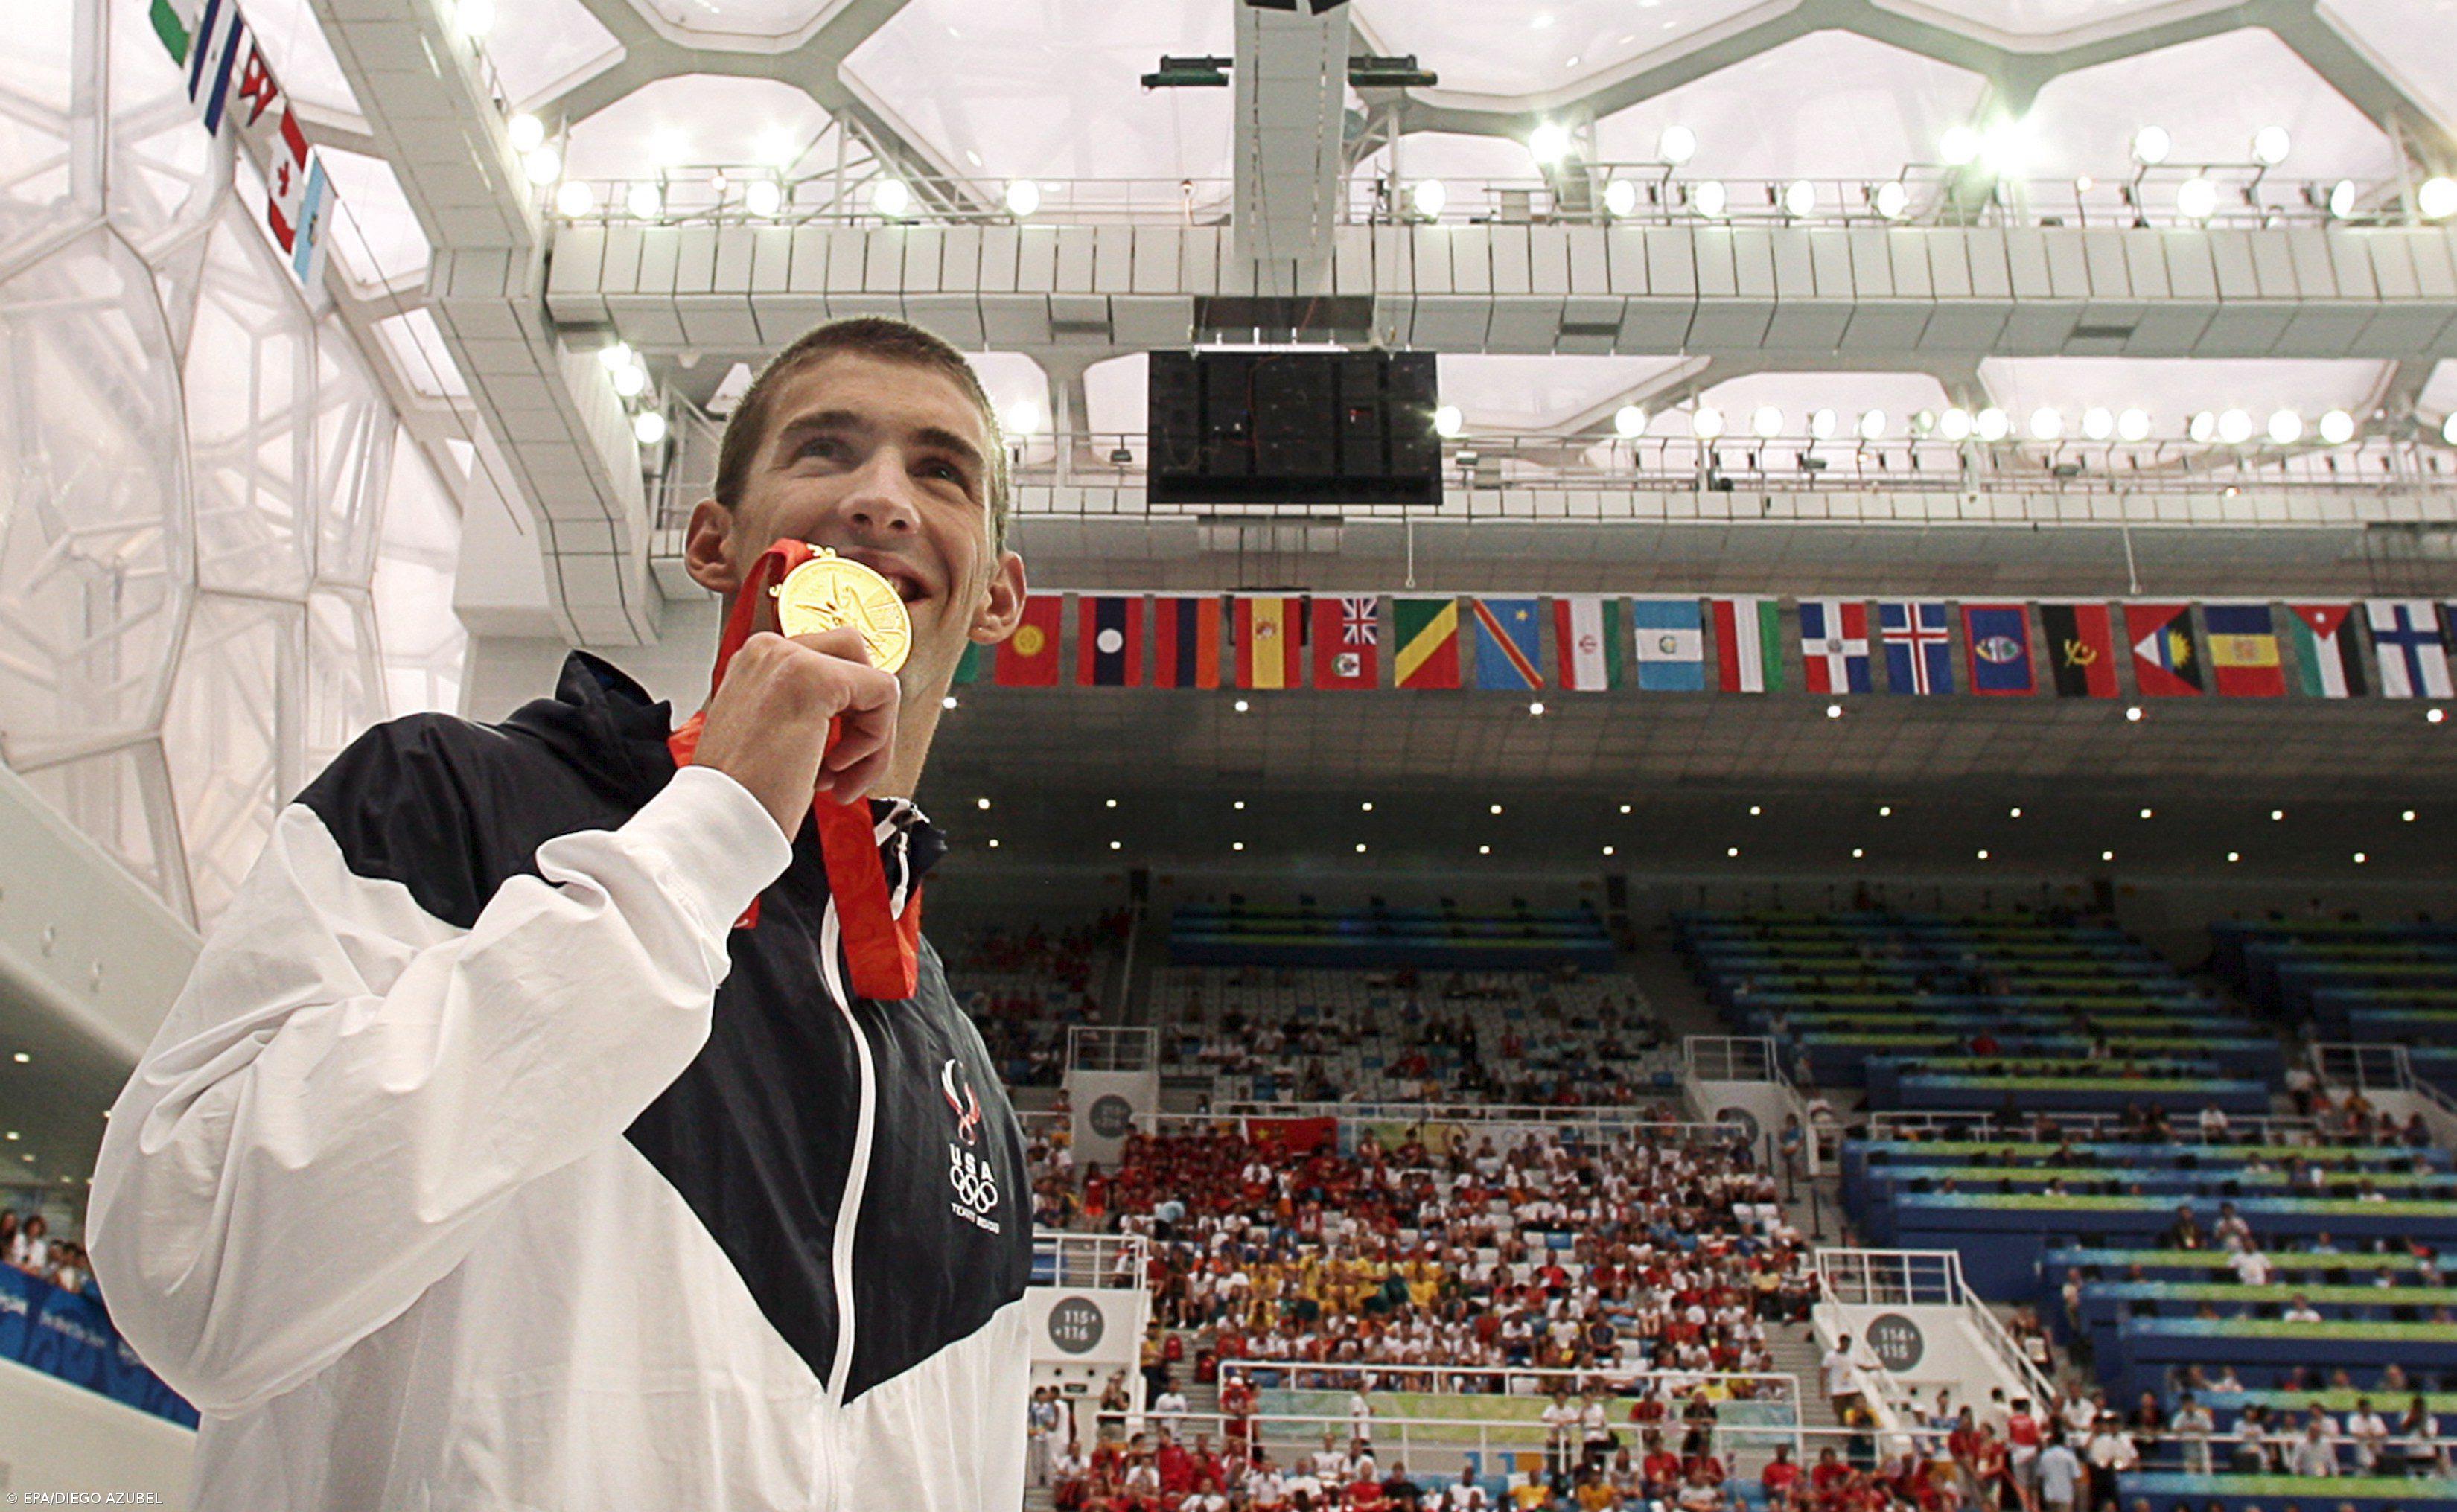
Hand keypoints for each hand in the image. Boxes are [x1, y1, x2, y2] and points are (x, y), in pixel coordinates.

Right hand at [690, 627, 900, 836]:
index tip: (831, 756)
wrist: (719, 818)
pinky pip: (884, 694)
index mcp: (757, 663)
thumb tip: (855, 709)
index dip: (846, 714)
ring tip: (839, 777)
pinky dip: (876, 740)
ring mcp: (792, 659)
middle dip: (864, 718)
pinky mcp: (818, 680)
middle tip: (843, 764)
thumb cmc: (742, 792)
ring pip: (873, 681)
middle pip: (856, 661)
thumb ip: (805, 709)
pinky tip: (836, 769)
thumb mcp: (771, 735)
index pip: (831, 662)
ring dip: (872, 738)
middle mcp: (770, 651)